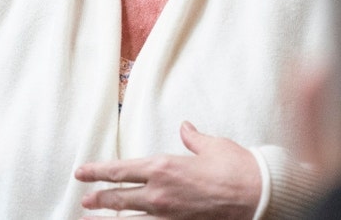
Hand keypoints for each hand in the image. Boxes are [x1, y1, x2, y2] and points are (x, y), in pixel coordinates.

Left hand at [75, 121, 260, 218]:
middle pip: (118, 198)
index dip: (97, 172)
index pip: (120, 170)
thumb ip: (193, 138)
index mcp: (163, 167)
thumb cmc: (237, 168)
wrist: (259, 195)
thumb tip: (185, 128)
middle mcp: (159, 193)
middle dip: (98, 199)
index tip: (82, 172)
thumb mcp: (212, 146)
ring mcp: (168, 216)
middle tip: (85, 200)